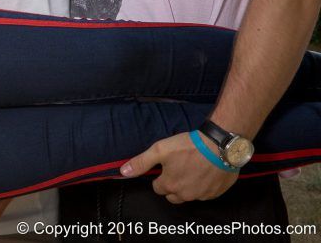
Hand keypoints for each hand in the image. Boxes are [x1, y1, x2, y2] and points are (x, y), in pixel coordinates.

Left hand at [121, 132, 238, 202]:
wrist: (220, 146)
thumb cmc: (188, 147)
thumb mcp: (159, 150)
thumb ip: (141, 162)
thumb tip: (123, 172)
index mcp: (169, 185)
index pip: (158, 188)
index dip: (160, 177)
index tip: (165, 168)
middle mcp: (185, 194)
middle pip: (172, 196)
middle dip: (172, 186)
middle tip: (178, 169)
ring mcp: (202, 195)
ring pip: (189, 196)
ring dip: (187, 187)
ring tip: (191, 170)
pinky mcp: (216, 193)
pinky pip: (205, 194)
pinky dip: (203, 187)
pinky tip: (204, 173)